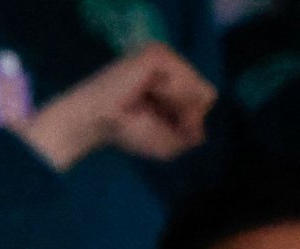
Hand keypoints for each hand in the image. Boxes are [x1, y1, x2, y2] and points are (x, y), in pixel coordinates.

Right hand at [13, 43, 215, 171]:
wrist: (94, 122)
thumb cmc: (125, 132)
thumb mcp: (169, 141)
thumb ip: (193, 132)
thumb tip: (203, 123)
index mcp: (175, 78)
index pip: (205, 98)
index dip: (191, 121)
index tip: (163, 126)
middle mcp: (172, 62)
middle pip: (205, 94)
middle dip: (185, 116)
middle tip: (153, 118)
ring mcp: (165, 55)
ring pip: (198, 89)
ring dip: (176, 108)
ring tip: (147, 106)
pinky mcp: (156, 55)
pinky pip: (185, 82)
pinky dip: (170, 97)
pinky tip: (147, 95)